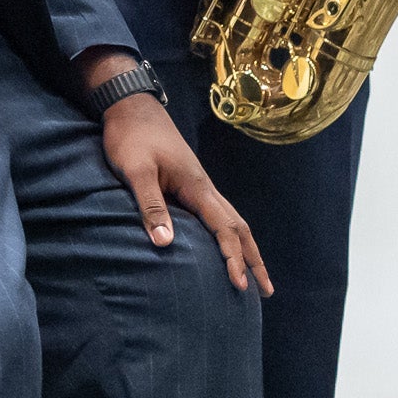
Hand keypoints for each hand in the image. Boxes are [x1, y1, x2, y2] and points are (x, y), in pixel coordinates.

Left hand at [83, 54, 271, 294]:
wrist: (131, 107)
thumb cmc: (131, 137)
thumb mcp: (136, 171)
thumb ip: (151, 205)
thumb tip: (165, 243)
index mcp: (196, 187)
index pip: (223, 228)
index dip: (232, 258)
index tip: (239, 284)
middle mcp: (205, 188)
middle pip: (239, 227)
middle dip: (253, 259)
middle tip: (266, 289)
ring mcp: (200, 186)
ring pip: (232, 220)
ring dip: (245, 248)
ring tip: (255, 274)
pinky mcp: (190, 185)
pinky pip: (219, 216)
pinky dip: (230, 235)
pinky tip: (227, 246)